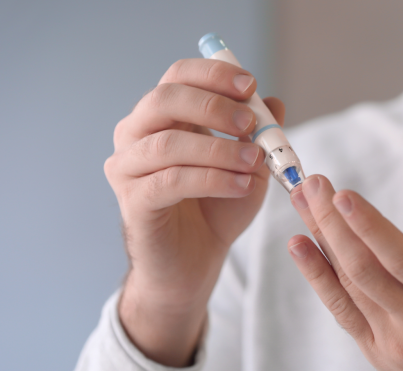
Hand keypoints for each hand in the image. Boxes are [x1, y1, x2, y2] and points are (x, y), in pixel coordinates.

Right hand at [104, 58, 284, 365]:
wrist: (193, 263)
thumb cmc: (216, 209)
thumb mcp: (248, 166)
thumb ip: (258, 134)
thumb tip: (274, 103)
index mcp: (161, 117)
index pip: (178, 76)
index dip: (213, 75)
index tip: (250, 86)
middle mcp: (135, 135)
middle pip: (164, 100)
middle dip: (213, 107)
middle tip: (251, 124)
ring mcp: (128, 168)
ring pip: (168, 144)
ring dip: (219, 149)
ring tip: (255, 163)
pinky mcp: (133, 201)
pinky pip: (171, 181)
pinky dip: (212, 179)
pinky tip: (241, 186)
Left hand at [287, 175, 402, 370]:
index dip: (371, 228)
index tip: (343, 196)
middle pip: (365, 267)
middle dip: (333, 222)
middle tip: (312, 184)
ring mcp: (394, 340)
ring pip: (348, 284)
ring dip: (322, 238)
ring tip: (301, 201)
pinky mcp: (378, 351)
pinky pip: (342, 310)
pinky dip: (317, 277)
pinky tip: (300, 248)